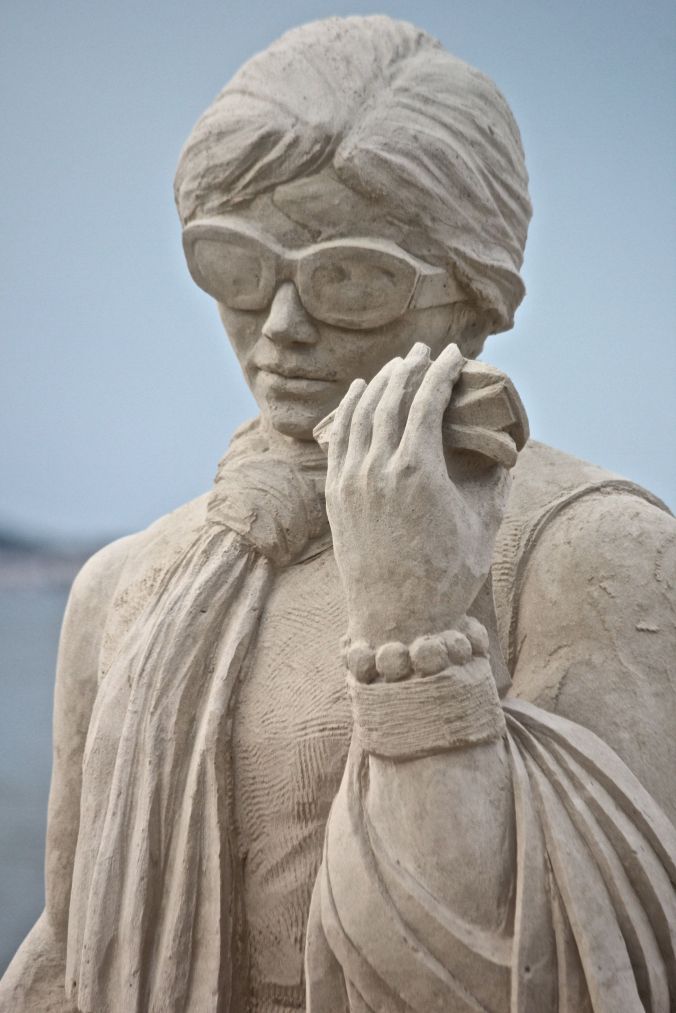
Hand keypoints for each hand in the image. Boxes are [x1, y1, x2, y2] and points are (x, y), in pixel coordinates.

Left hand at [326, 342, 510, 644]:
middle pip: (390, 398)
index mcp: (418, 469)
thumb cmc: (447, 578)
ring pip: (360, 413)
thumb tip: (502, 452)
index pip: (427, 400)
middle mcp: (378, 467)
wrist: (397, 622)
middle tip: (425, 350)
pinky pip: (338, 439)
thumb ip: (495, 482)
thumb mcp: (483, 527)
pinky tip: (357, 394)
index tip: (454, 353)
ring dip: (378, 383)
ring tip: (396, 364)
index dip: (442, 371)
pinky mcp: (334, 496)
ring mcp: (351, 480)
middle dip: (409, 367)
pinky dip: (348, 410)